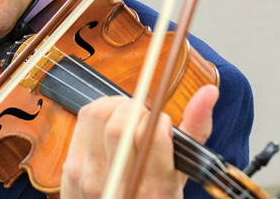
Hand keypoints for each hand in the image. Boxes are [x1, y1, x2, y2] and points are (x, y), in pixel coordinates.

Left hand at [60, 85, 218, 198]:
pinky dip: (99, 113)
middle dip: (135, 108)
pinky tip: (109, 124)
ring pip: (97, 115)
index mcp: (156, 191)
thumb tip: (208, 91)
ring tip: (127, 116)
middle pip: (119, 125)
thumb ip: (195, 131)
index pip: (154, 137)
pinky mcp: (70, 169)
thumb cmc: (153, 194)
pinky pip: (82, 120)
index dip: (159, 120)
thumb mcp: (180, 173)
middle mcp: (119, 186)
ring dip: (116, 106)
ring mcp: (90, 179)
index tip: (161, 122)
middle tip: (143, 115)